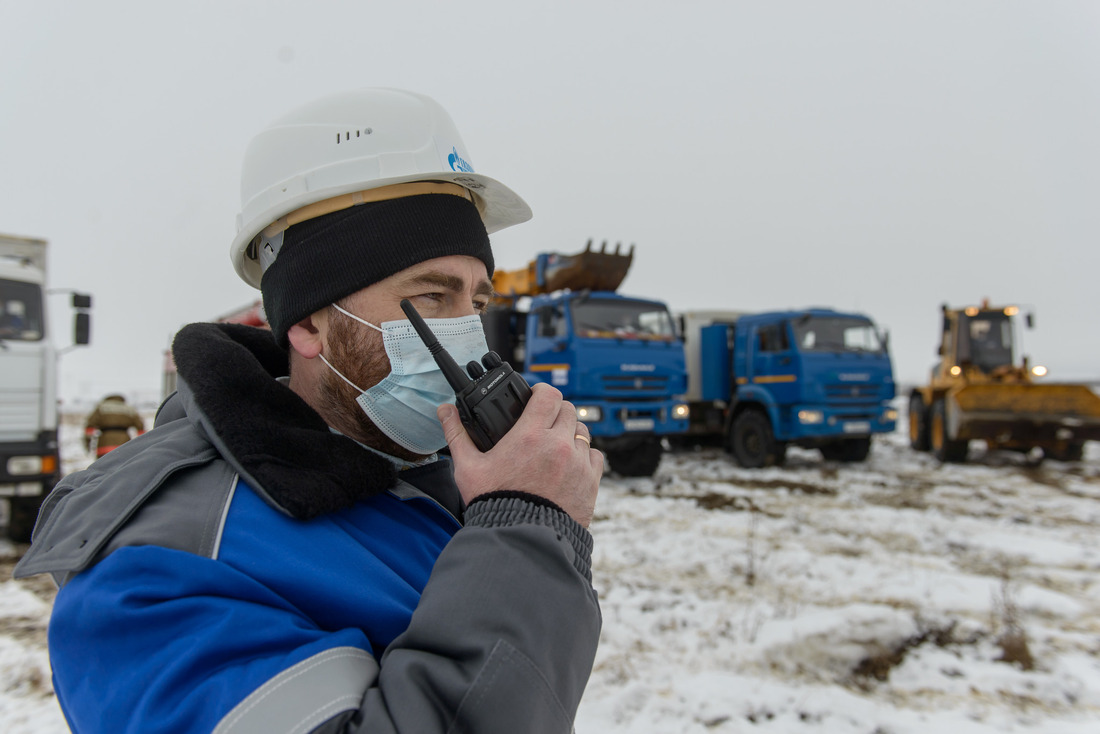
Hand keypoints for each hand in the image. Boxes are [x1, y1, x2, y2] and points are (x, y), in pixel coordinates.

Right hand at [438, 383, 602, 526]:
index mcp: (529, 436)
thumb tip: (445, 411)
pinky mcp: (590, 482)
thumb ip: (457, 435)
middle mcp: (558, 445)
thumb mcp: (468, 468)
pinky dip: (584, 456)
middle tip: (542, 423)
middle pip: (567, 409)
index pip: (548, 394)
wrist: (520, 541)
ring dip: (569, 434)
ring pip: (581, 432)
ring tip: (553, 447)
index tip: (535, 396)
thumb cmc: (494, 504)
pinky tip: (568, 466)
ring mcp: (577, 463)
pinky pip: (594, 456)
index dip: (541, 391)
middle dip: (554, 412)